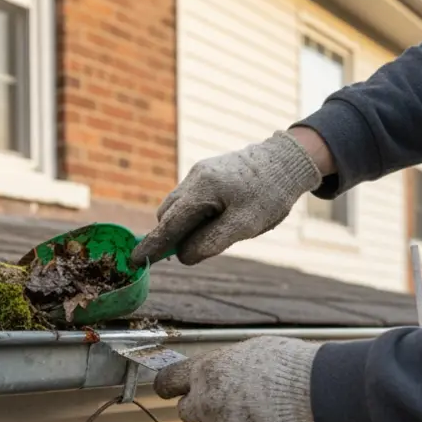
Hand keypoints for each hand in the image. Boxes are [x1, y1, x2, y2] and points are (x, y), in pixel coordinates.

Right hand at [131, 131, 323, 265]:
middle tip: (197, 250)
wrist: (288, 160)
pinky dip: (196, 214)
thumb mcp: (244, 225)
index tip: (133, 261)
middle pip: (169, 215)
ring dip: (186, 225)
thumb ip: (211, 242)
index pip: (169, 225)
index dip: (152, 245)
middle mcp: (195, 179)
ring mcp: (200, 173)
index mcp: (201, 190)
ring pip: (179, 206)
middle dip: (173, 236)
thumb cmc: (269, 194)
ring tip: (219, 230)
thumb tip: (183, 256)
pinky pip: (191, 198)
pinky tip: (222, 216)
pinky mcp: (208, 173)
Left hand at [154, 336, 323, 421]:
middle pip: (187, 413)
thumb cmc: (290, 366)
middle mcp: (207, 403)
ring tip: (268, 412)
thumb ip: (224, 369)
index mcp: (207, 372)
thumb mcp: (250, 353)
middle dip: (202, 409)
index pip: (168, 381)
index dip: (169, 386)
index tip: (169, 389)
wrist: (319, 394)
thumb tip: (219, 375)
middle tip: (228, 402)